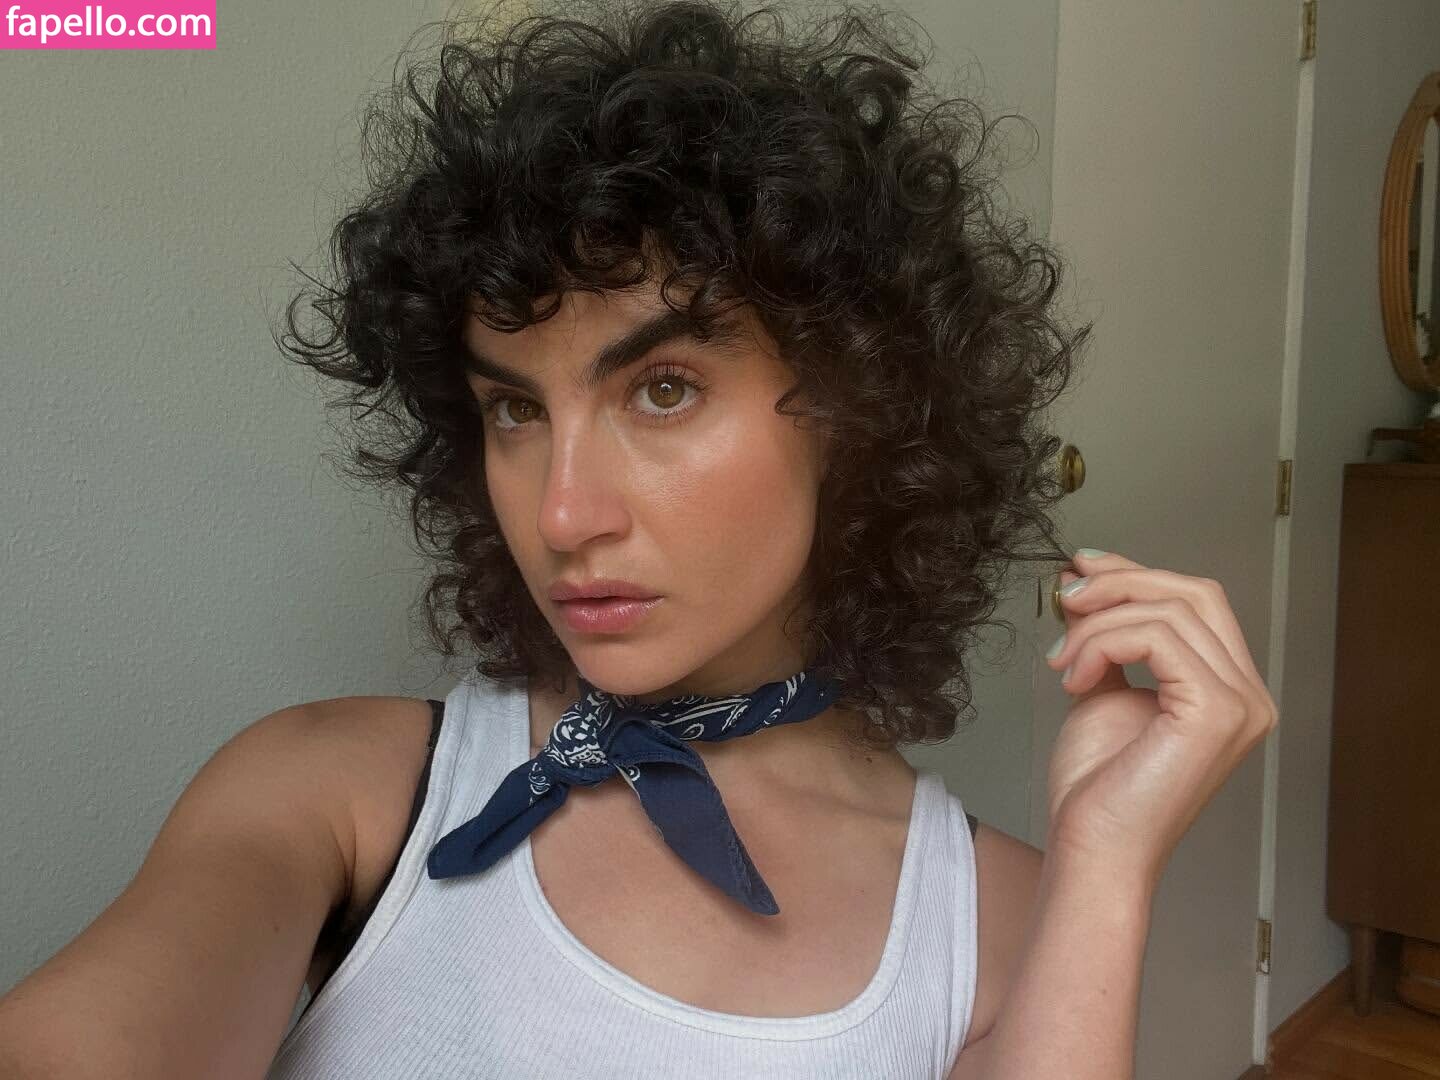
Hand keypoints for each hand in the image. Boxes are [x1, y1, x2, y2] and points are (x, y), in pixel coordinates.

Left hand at [1042, 549, 1277, 890]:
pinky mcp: (1215, 712)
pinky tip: (1075, 676)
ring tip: (1061, 659)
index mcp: (1230, 688)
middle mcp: (1250, 695)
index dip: (1136, 574)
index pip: (1197, 601)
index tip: (1079, 568)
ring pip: (1169, 612)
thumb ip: (1112, 640)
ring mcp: (1240, 705)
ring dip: (1097, 623)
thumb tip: (1088, 580)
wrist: (1092, 847)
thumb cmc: (1098, 785)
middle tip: (1065, 596)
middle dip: (1121, 582)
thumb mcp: (1106, 690)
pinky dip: (1103, 643)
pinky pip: (1156, 638)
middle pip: (1194, 593)